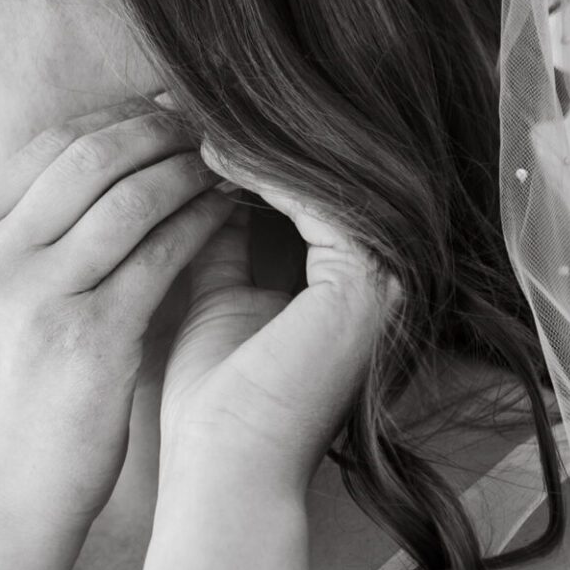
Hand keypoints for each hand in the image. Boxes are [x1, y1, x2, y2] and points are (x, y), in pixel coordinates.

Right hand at [0, 95, 241, 540]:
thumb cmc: (12, 401)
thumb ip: (29, 235)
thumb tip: (101, 157)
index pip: (50, 143)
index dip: (120, 116)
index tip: (170, 110)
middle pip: (90, 154)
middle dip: (162, 130)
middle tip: (216, 122)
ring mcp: (32, 296)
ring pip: (131, 196)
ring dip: (192, 170)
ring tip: (233, 163)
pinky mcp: (87, 338)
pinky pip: (161, 253)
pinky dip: (203, 222)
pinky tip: (231, 213)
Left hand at [158, 141, 401, 493]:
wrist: (223, 472)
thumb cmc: (212, 404)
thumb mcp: (212, 297)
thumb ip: (216, 238)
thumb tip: (194, 172)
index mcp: (346, 283)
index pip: (300, 191)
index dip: (244, 152)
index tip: (186, 118)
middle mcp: (378, 276)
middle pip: (320, 177)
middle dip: (253, 137)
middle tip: (194, 97)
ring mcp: (383, 278)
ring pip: (323, 179)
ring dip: (257, 144)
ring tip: (196, 116)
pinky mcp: (367, 282)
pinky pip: (320, 198)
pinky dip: (266, 171)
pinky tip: (213, 151)